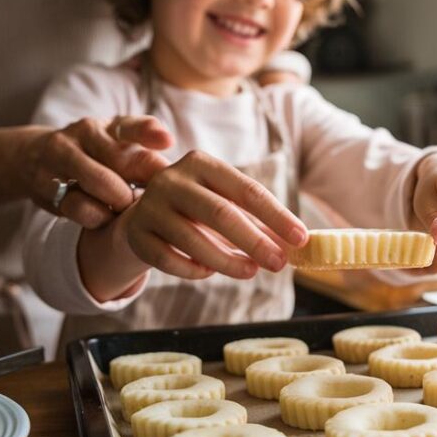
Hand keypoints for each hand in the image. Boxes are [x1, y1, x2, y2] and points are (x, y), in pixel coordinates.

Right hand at [23, 116, 172, 228]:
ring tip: (122, 207)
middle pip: (120, 161)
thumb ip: (145, 155)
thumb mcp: (117, 147)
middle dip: (139, 184)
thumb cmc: (94, 155)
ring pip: (99, 184)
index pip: (130, 125)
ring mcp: (62, 157)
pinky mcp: (47, 185)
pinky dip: (97, 216)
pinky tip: (102, 216)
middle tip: (147, 201)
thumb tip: (179, 168)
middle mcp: (83, 134)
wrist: (34, 160)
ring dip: (118, 202)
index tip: (168, 142)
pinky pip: (79, 207)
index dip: (149, 132)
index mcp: (107, 125)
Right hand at [114, 150, 307, 280]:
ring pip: (193, 240)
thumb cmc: (196, 211)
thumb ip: (257, 221)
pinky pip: (169, 259)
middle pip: (221, 213)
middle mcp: (172, 179)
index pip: (247, 190)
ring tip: (250, 272)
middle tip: (279, 263)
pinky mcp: (136, 234)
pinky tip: (208, 272)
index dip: (277, 215)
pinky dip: (193, 269)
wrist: (141, 218)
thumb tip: (295, 245)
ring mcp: (150, 206)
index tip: (301, 238)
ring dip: (227, 261)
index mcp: (201, 163)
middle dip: (254, 241)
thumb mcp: (224, 204)